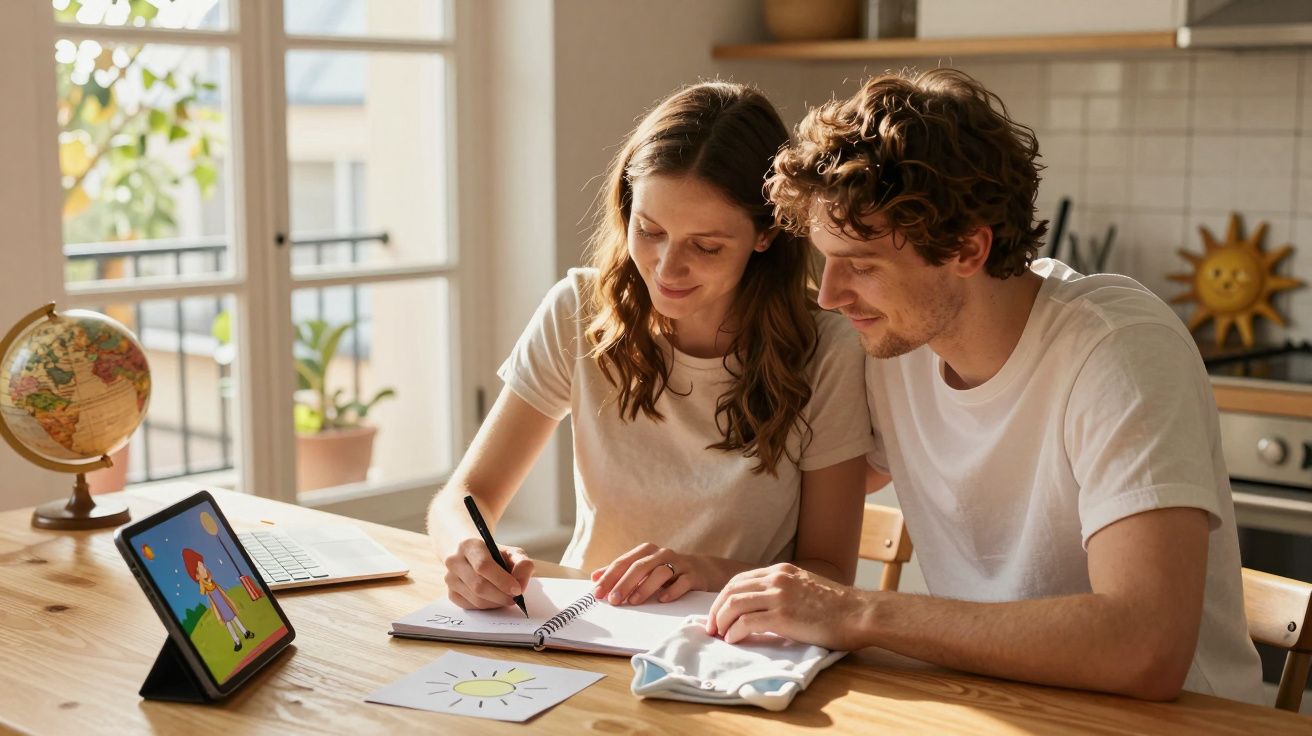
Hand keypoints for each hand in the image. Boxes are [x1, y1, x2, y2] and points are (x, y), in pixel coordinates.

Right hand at [442, 537, 534, 609]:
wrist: (471, 555)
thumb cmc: (494, 554)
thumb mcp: (511, 552)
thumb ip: (522, 564)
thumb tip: (520, 583)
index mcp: (469, 545)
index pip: (483, 565)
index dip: (502, 580)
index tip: (517, 589)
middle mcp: (454, 561)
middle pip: (479, 585)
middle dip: (501, 595)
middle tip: (515, 598)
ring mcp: (449, 578)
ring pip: (476, 599)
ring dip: (496, 602)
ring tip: (506, 597)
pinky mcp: (450, 593)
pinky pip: (471, 607)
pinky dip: (487, 606)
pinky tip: (494, 599)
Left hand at [590, 543, 705, 605]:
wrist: (701, 570)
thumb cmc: (666, 570)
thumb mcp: (643, 568)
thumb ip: (620, 572)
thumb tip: (595, 577)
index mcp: (646, 551)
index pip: (623, 562)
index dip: (609, 577)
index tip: (597, 593)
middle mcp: (662, 554)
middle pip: (640, 567)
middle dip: (624, 583)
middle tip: (613, 600)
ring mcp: (679, 563)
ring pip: (660, 573)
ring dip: (645, 587)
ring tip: (633, 601)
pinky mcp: (693, 575)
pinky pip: (682, 582)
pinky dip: (672, 590)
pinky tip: (662, 600)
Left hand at [706, 563, 870, 649]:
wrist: (859, 614)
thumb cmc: (837, 607)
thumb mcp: (806, 587)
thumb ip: (784, 591)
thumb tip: (762, 608)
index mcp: (781, 571)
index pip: (739, 579)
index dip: (723, 597)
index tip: (718, 614)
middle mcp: (777, 579)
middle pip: (731, 590)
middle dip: (716, 609)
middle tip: (711, 627)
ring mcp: (779, 596)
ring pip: (734, 604)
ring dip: (721, 621)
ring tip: (720, 635)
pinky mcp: (783, 616)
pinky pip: (747, 622)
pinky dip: (735, 632)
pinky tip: (734, 640)